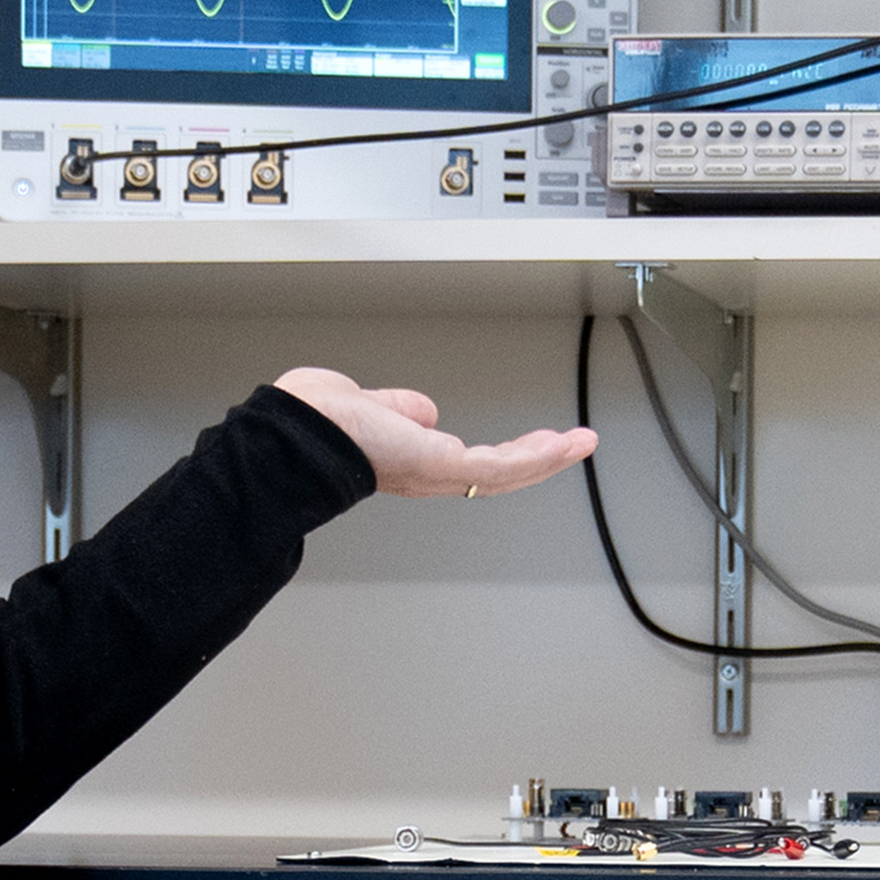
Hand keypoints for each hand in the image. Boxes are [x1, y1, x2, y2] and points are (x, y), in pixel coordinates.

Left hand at [270, 364, 594, 501]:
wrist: (299, 433)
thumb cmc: (313, 422)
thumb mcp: (369, 407)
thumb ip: (398, 409)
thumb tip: (422, 411)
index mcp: (409, 459)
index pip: (467, 460)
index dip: (501, 452)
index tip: (530, 441)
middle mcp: (427, 473)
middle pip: (495, 472)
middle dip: (535, 459)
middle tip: (570, 446)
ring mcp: (437, 473)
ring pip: (505, 473)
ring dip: (547, 458)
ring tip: (581, 444)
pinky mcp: (445, 467)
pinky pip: (500, 466)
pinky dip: (537, 456)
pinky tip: (564, 445)